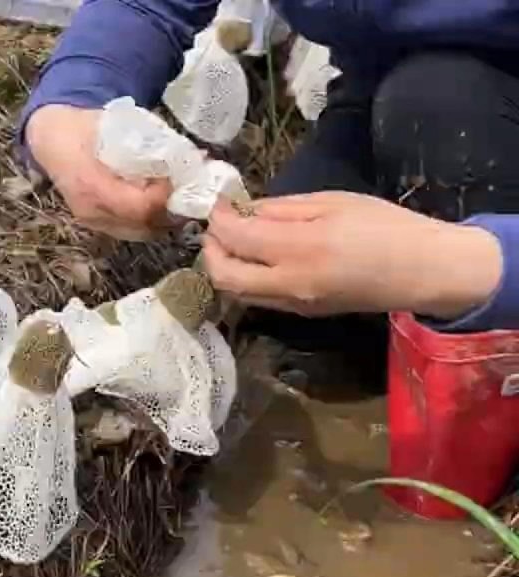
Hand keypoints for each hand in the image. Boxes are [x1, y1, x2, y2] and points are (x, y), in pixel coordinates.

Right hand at [25, 104, 172, 240]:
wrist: (50, 139)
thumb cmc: (83, 127)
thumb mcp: (116, 126)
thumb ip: (148, 143)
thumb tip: (189, 156)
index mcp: (92, 185)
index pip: (140, 207)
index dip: (166, 196)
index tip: (179, 177)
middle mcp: (90, 210)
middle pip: (143, 225)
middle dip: (171, 209)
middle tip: (186, 188)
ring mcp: (91, 221)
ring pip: (140, 232)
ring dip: (163, 218)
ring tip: (176, 196)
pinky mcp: (95, 225)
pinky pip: (130, 231)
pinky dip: (150, 220)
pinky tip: (159, 203)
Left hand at [202, 191, 501, 318]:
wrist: (424, 272)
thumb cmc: (385, 227)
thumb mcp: (332, 203)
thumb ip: (282, 209)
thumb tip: (245, 210)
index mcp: (300, 250)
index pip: (237, 238)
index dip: (219, 219)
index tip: (219, 203)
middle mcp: (290, 284)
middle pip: (224, 276)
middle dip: (210, 249)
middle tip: (217, 225)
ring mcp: (294, 305)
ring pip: (237, 293)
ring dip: (223, 266)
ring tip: (232, 240)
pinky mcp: (302, 315)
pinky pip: (258, 298)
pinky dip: (245, 278)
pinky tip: (255, 258)